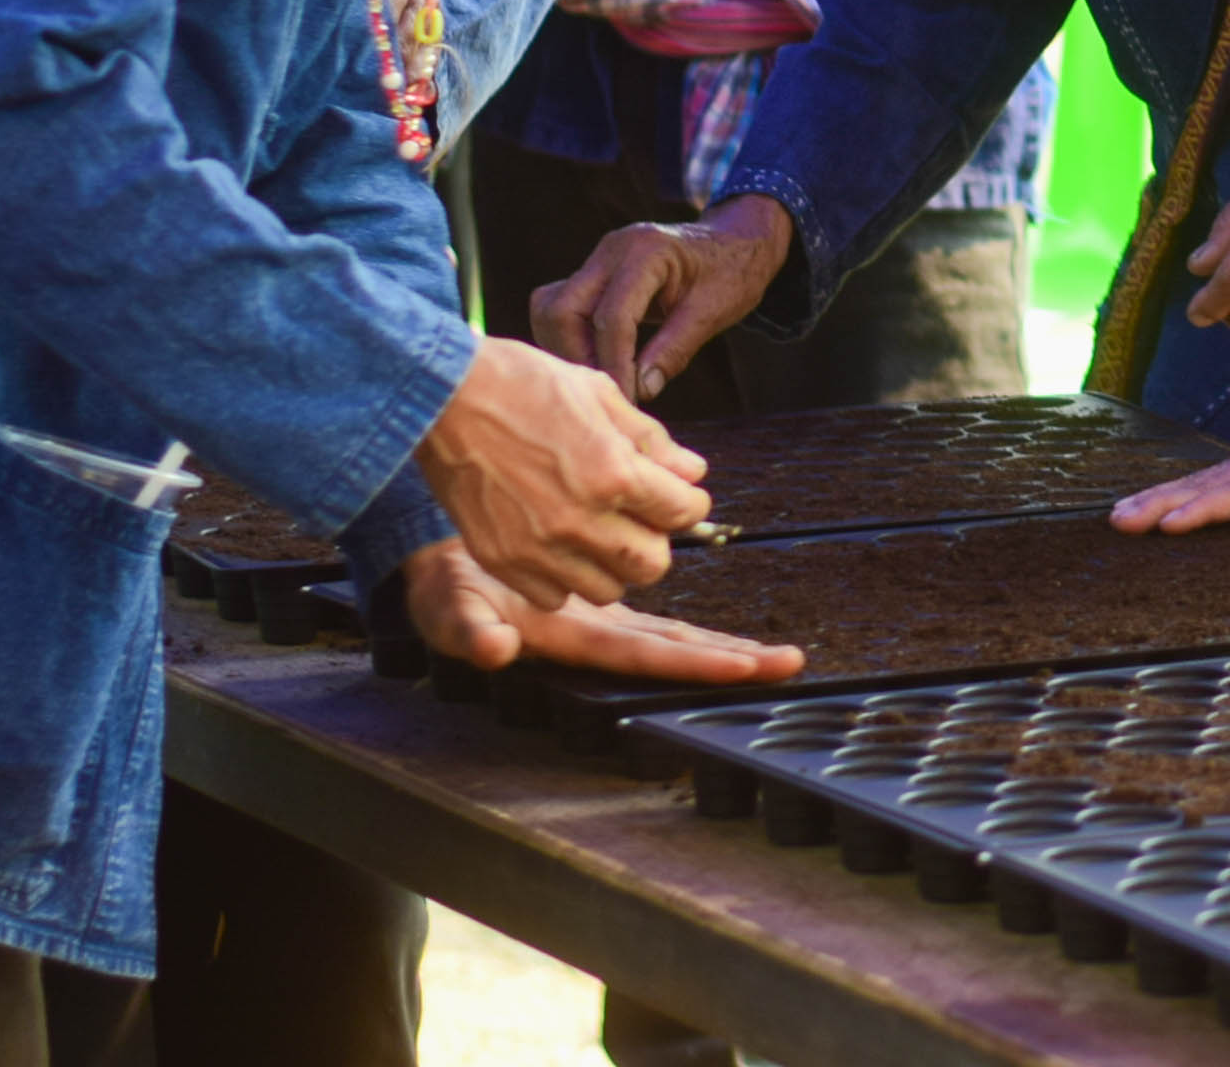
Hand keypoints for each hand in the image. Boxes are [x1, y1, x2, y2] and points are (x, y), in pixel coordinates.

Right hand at [402, 536, 802, 684]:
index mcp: (569, 640)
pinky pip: (658, 618)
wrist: (439, 563)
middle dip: (731, 663)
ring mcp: (602, 623)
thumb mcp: (446, 606)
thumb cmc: (441, 589)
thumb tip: (494, 650)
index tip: (748, 667)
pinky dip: (694, 627)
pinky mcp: (603, 604)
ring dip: (723, 648)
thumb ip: (468, 628)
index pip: (645, 656)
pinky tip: (729, 633)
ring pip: (674, 638)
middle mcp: (595, 636)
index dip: (694, 663)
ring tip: (778, 655)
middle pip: (674, 652)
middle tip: (791, 665)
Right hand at [408, 337, 709, 606]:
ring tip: (599, 533)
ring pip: (607, 589)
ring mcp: (537, 545)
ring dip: (612, 565)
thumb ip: (651, 440)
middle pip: (652, 564)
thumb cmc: (523, 383)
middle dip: (656, 540)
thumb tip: (692, 473)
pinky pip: (553, 596)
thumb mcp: (600, 394)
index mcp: (613, 471)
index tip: (677, 495)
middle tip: (641, 518)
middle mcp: (579, 518)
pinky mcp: (501, 558)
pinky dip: (564, 579)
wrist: (443, 395)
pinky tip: (559, 546)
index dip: (688, 502)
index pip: (684, 513)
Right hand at [530, 195, 793, 403]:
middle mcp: (612, 250)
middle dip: (578, 357)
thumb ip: (675, 349)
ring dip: (568, 349)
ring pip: (552, 309)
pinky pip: (562, 308)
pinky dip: (571, 339)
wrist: (737, 240)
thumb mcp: (715, 311)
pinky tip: (596, 363)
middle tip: (608, 392)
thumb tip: (640, 391)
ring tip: (601, 381)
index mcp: (646, 252)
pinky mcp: (594, 273)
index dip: (614, 364)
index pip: (612, 316)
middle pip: (562, 310)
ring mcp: (599, 259)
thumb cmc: (734, 272)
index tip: (627, 400)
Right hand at [1112, 405, 1229, 535]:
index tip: (1173, 523)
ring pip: (1205, 479)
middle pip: (1215, 483)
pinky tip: (1147, 507)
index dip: (1212, 508)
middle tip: (1124, 521)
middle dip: (1167, 502)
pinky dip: (1175, 492)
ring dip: (1162, 497)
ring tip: (1120, 517)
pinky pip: (1210, 479)